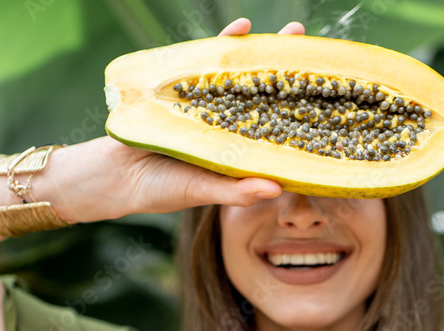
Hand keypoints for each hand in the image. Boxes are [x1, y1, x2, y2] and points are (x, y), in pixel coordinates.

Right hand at [56, 19, 306, 219]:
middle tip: (316, 49)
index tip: (331, 96)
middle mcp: (230, 125)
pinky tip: (244, 27)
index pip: (280, 128)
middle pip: (268, 94)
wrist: (112, 174)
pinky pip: (209, 62)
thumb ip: (235, 190)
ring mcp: (209, 104)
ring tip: (292, 30)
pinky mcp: (185, 89)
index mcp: (240, 150)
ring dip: (267, 52)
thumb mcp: (200, 192)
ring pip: (244, 74)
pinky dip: (226, 44)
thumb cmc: (160, 190)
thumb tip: (276, 188)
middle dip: (292, 72)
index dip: (305, 112)